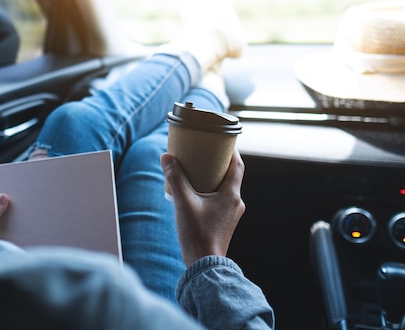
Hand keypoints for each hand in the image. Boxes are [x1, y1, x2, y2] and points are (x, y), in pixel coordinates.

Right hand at [161, 149, 245, 266]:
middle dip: (219, 163)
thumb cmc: (197, 234)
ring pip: (226, 189)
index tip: (221, 140)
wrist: (203, 265)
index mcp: (231, 195)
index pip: (237, 165)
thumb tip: (166, 157)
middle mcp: (236, 203)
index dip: (231, 151)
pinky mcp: (224, 223)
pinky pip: (221, 200)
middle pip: (231, 176)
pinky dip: (212, 191)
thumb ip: (175, 178)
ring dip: (214, 178)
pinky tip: (197, 192)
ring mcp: (231, 214)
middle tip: (205, 152)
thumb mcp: (183, 202)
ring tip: (198, 169)